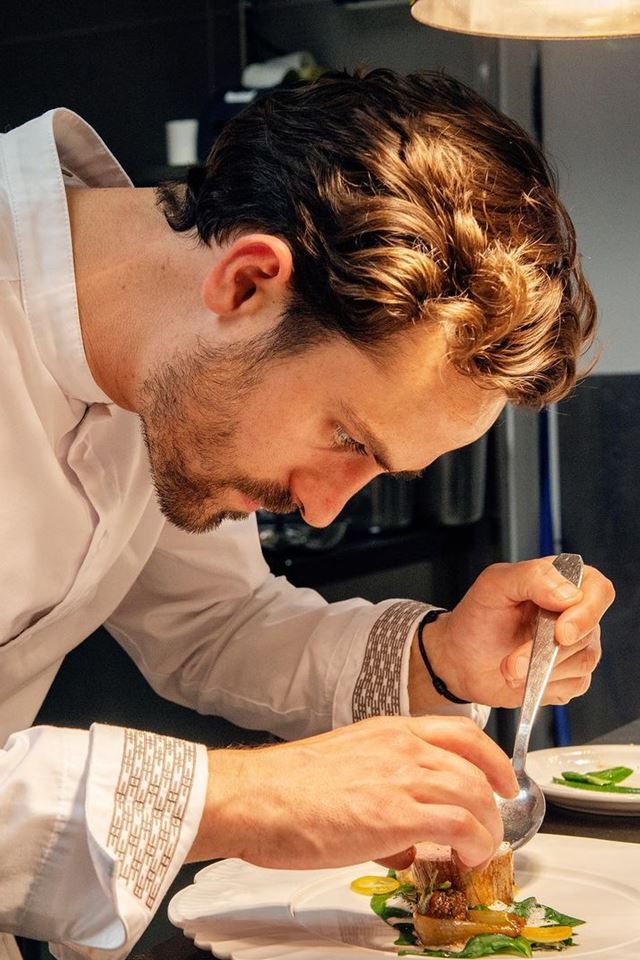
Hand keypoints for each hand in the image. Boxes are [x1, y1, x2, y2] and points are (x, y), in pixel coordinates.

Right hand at [188, 715, 517, 870]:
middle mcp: (401, 747)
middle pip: (476, 767)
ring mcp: (401, 778)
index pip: (460, 731)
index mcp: (389, 731)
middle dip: (494, 804)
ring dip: (487, 830)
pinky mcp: (396, 816)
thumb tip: (403, 839)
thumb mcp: (345, 768)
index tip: (502, 779)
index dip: (492, 758)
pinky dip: (474, 845)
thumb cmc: (286, 787)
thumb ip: (382, 792)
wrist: (256, 798)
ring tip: (477, 852)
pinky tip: (463, 859)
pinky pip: (460, 826)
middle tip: (492, 829)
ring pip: (475, 796)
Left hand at [413, 557, 614, 708]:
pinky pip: (575, 684)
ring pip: (584, 661)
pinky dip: (545, 686)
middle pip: (589, 631)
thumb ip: (531, 577)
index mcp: (561, 581)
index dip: (586, 611)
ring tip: (508, 668)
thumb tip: (570, 594)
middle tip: (512, 661)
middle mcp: (574, 612)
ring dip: (540, 671)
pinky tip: (524, 679)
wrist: (460, 660)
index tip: (560, 632)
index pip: (598, 589)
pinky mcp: (571, 675)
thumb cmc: (476, 618)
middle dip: (547, 651)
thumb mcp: (494, 585)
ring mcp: (576, 645)